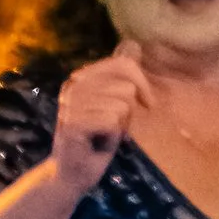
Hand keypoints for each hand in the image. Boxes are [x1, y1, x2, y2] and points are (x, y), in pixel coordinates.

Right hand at [51, 45, 147, 191]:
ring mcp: (71, 104)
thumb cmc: (96, 140)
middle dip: (129, 111)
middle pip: (127, 87)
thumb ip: (120, 76)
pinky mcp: (73, 123)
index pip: (124, 64)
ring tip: (106, 135)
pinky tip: (100, 143)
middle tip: (116, 126)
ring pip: (122, 105)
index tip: (148, 104)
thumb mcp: (112, 102)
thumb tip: (133, 44)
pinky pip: (112, 120)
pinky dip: (113, 136)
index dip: (143, 84)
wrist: (72, 175)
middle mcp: (73, 86)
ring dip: (121, 126)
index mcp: (81, 77)